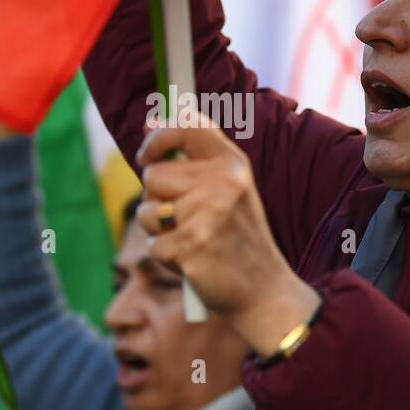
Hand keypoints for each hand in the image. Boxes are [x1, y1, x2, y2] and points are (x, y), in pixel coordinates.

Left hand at [135, 117, 318, 356]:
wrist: (263, 290)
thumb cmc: (236, 236)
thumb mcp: (229, 187)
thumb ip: (193, 156)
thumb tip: (149, 120)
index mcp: (231, 163)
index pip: (186, 125)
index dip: (157, 137)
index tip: (147, 154)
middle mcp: (222, 183)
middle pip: (152, 176)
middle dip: (158, 200)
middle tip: (189, 219)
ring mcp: (207, 214)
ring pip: (147, 212)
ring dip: (159, 231)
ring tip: (191, 240)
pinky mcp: (191, 246)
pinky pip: (152, 246)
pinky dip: (165, 258)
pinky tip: (192, 261)